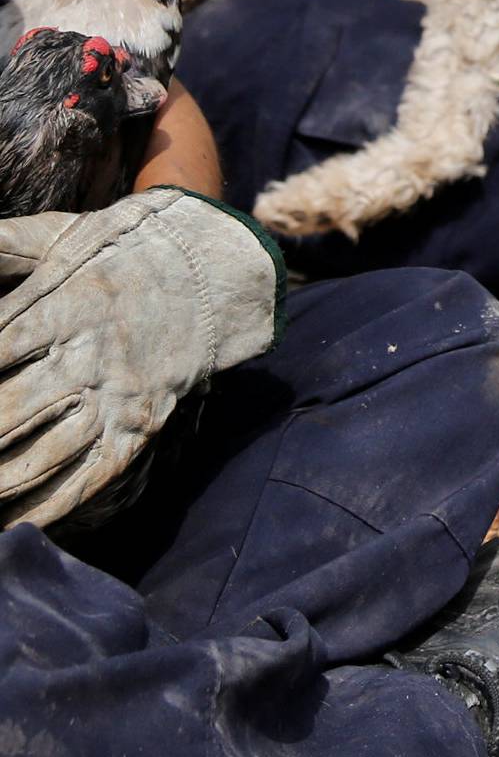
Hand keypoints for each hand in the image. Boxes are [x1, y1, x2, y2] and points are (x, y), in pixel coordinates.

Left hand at [0, 189, 277, 528]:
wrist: (220, 268)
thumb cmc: (130, 248)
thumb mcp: (66, 234)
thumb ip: (5, 247)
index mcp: (68, 304)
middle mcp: (93, 354)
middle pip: (8, 411)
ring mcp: (120, 395)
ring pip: (42, 456)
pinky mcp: (141, 424)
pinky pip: (90, 479)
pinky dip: (47, 509)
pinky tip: (11, 522)